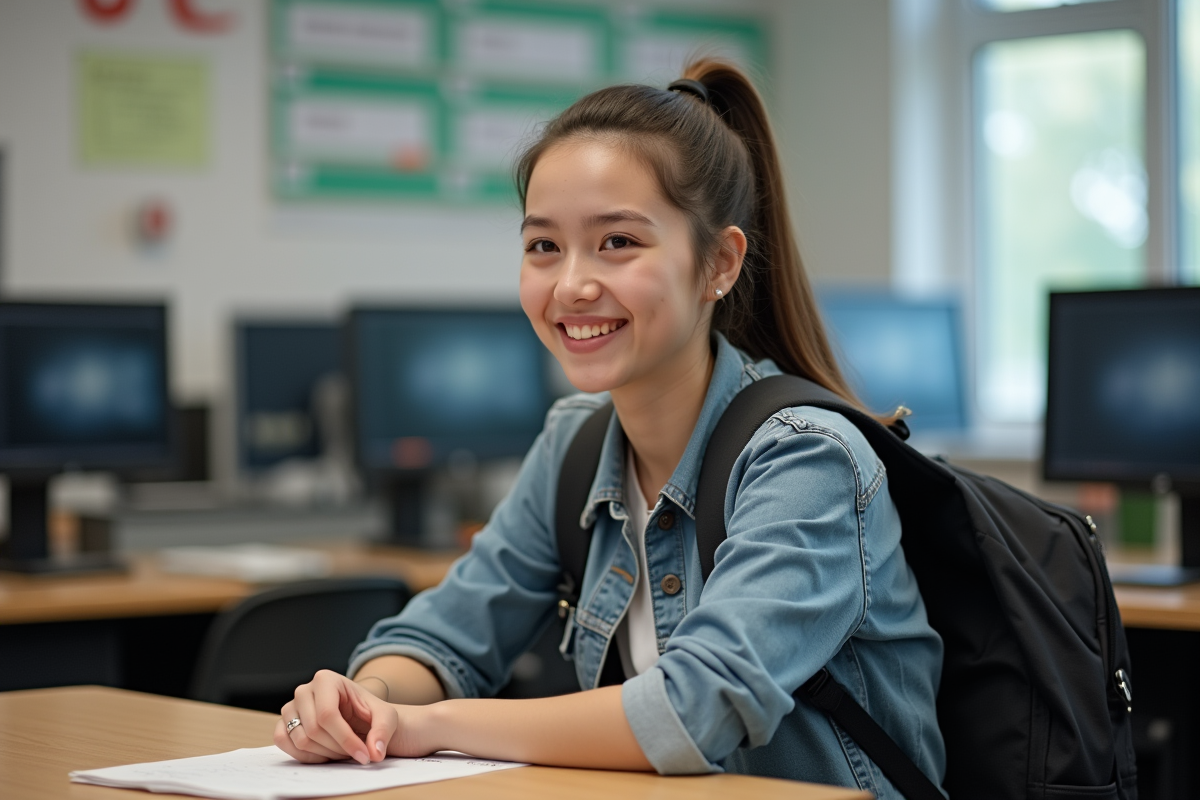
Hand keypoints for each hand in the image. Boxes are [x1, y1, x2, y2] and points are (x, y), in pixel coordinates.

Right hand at [275, 669, 407, 763]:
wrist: (358, 720)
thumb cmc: (369, 715)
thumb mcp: (386, 717)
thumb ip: (383, 731)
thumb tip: (374, 752)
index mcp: (326, 679)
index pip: (328, 715)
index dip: (346, 739)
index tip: (364, 756)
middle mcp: (304, 690)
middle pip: (314, 729)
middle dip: (337, 747)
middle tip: (355, 752)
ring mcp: (290, 707)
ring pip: (300, 740)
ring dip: (324, 753)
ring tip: (342, 751)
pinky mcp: (282, 723)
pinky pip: (284, 743)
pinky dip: (305, 755)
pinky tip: (324, 754)